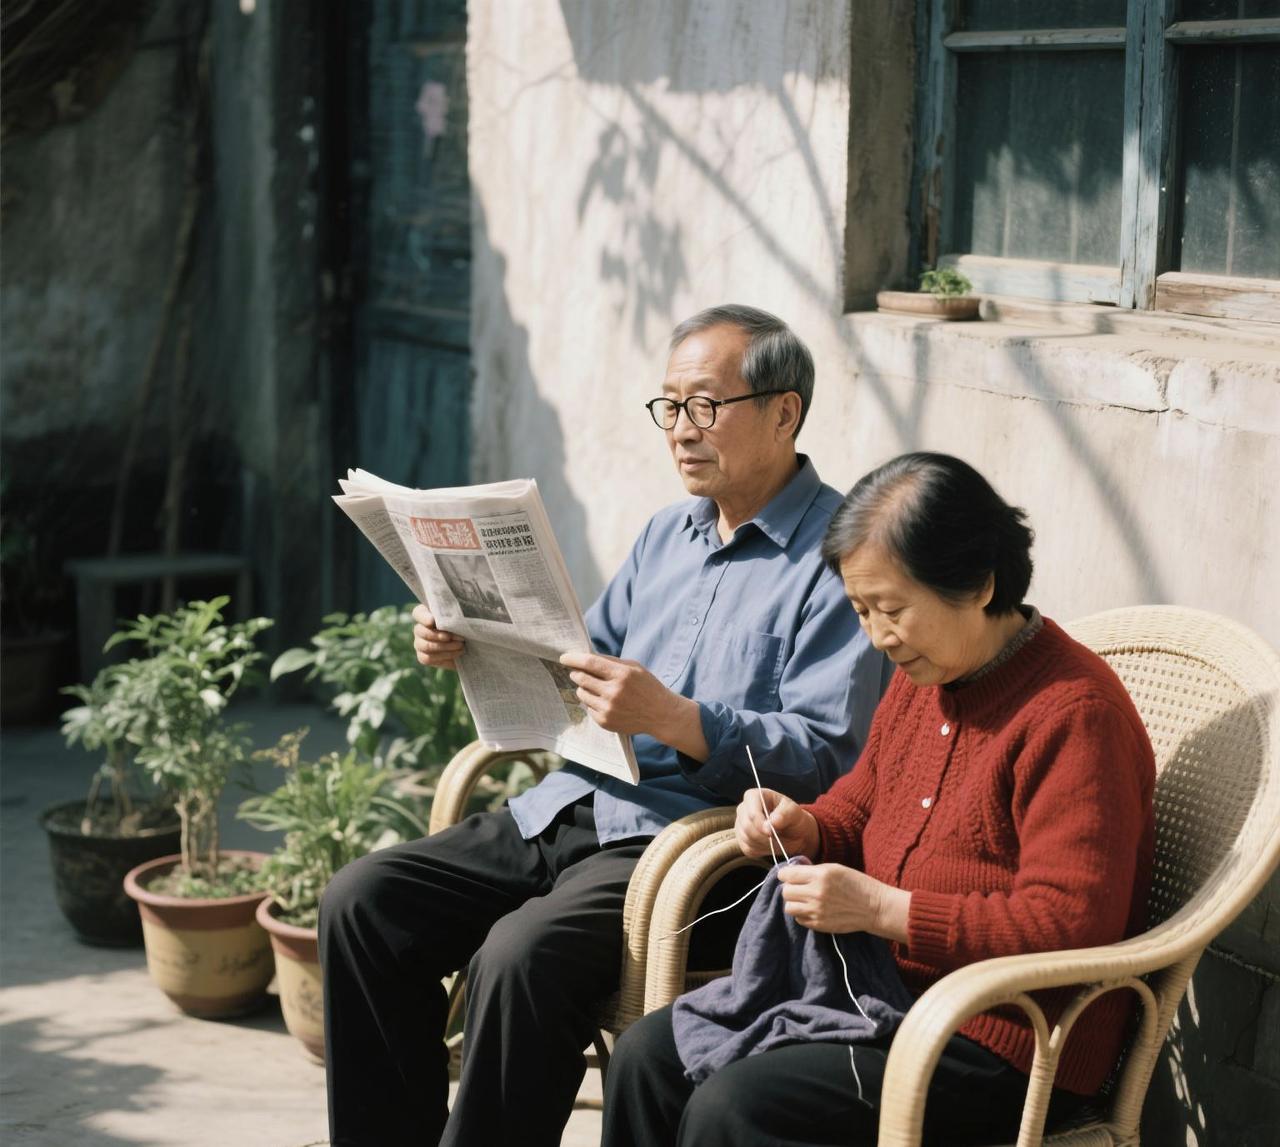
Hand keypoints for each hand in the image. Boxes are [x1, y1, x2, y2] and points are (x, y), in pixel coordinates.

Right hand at [412, 604, 464, 669]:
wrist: (468, 644)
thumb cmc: (465, 626)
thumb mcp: (463, 617)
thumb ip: (455, 615)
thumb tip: (453, 617)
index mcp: (426, 614)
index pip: (418, 613)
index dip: (424, 617)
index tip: (432, 621)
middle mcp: (419, 628)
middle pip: (420, 631)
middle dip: (438, 635)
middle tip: (453, 637)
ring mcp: (419, 643)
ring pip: (425, 646)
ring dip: (445, 646)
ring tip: (460, 645)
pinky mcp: (423, 657)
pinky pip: (428, 658)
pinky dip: (445, 656)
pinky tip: (457, 653)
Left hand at [559, 651, 686, 737]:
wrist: (660, 714)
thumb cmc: (647, 686)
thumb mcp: (634, 667)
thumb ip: (610, 661)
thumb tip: (586, 656)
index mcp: (622, 674)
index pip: (590, 663)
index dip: (573, 658)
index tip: (564, 657)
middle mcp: (613, 692)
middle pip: (581, 678)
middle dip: (576, 673)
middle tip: (578, 672)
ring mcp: (608, 709)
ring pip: (582, 693)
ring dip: (584, 688)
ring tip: (596, 688)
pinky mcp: (605, 722)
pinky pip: (588, 708)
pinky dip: (592, 702)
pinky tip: (606, 702)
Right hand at [734, 788, 819, 859]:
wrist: (794, 832)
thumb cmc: (793, 817)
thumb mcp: (794, 812)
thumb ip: (784, 814)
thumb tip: (772, 822)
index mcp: (754, 796)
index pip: (751, 812)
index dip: (759, 823)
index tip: (770, 832)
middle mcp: (743, 809)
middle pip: (747, 827)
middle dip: (764, 836)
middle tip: (779, 839)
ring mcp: (740, 825)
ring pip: (747, 839)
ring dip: (765, 844)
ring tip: (778, 841)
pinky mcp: (742, 840)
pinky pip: (748, 849)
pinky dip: (761, 850)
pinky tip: (771, 845)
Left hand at [776, 863, 910, 940]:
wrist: (874, 907)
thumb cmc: (856, 884)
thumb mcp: (834, 869)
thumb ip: (812, 871)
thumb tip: (792, 872)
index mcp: (820, 875)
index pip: (786, 875)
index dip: (785, 874)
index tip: (789, 875)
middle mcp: (816, 893)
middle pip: (785, 892)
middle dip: (791, 888)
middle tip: (800, 888)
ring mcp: (817, 911)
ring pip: (788, 907)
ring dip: (795, 902)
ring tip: (805, 899)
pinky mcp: (819, 925)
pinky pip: (799, 919)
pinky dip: (802, 914)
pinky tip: (813, 909)